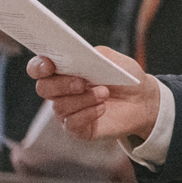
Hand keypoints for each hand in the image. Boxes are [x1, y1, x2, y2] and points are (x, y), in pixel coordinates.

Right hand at [27, 49, 159, 142]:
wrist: (143, 100)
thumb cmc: (124, 77)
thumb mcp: (114, 60)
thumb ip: (95, 55)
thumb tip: (78, 54)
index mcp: (65, 70)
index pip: (39, 68)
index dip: (38, 66)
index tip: (48, 65)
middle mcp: (60, 91)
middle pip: (44, 88)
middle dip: (62, 84)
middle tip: (83, 83)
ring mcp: (67, 111)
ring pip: (60, 106)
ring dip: (84, 99)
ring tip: (104, 93)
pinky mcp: (77, 128)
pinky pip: (72, 123)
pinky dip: (88, 113)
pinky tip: (103, 108)